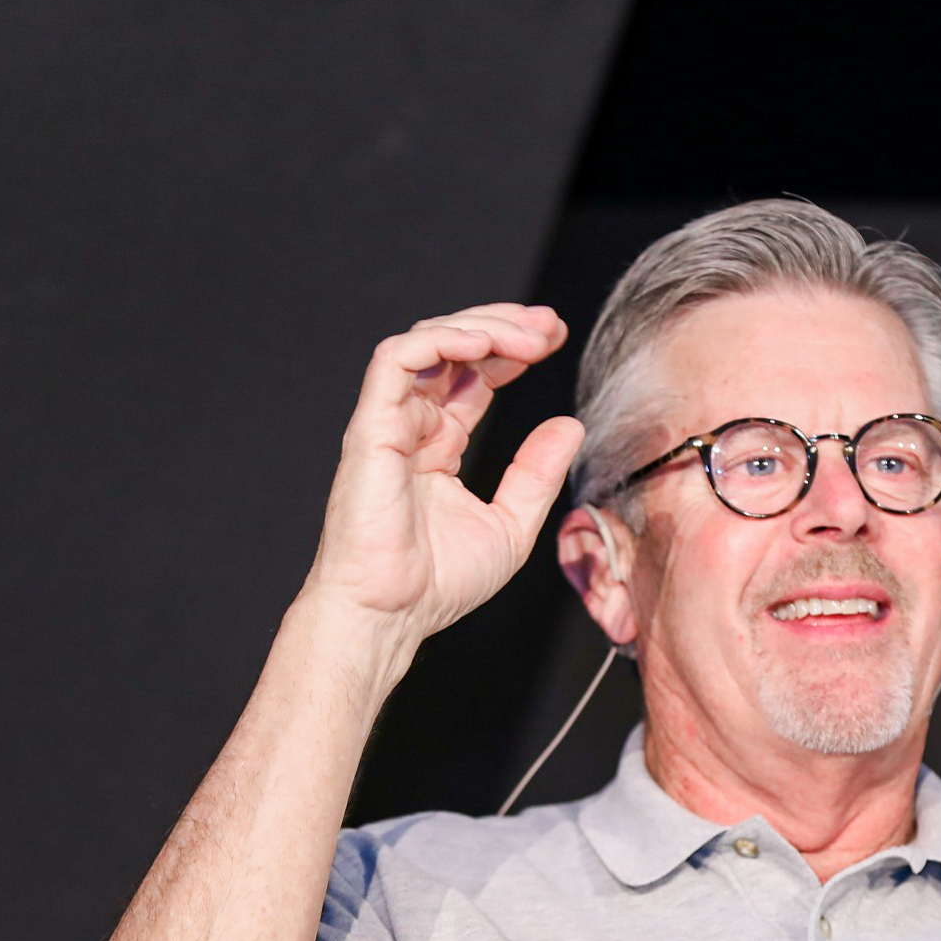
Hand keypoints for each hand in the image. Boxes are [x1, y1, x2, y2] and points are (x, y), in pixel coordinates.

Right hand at [302, 304, 584, 646]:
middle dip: (504, 326)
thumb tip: (570, 426)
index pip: (473, 375)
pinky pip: (396, 359)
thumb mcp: (510, 524)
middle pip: (452, 348)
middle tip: (550, 325)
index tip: (556, 338)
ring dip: (482, 327)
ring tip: (530, 335)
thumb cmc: (437, 583)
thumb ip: (537, 473)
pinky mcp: (371, 426)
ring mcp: (388, 422)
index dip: (512, 348)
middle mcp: (411, 425)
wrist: (390, 615)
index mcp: (438, 444)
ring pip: (426, 341)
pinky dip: (440, 341)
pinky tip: (484, 345)